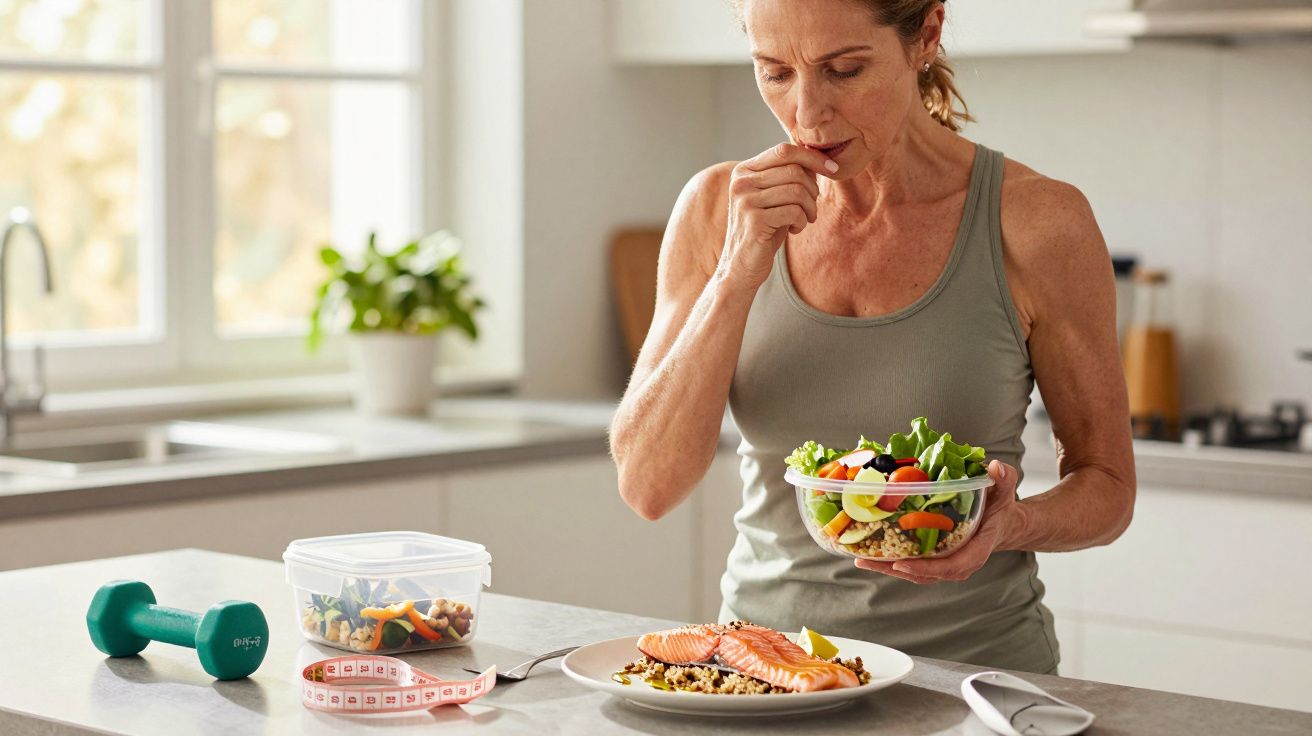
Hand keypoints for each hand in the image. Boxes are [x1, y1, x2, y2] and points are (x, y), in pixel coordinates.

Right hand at [717, 143, 837, 292]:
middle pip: (794, 170)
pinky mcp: (754, 221)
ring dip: (809, 207)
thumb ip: (788, 175)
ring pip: (797, 191)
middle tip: (811, 207)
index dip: (813, 157)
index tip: (832, 169)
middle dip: (813, 189)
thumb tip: (818, 157)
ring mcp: (745, 201)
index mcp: (744, 171)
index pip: (784, 150)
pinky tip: (794, 230)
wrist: (741, 266)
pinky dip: (801, 221)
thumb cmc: (763, 230)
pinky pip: (794, 211)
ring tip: (804, 219)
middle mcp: (741, 182)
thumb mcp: (773, 197)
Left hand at [854, 460, 1028, 583]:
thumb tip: (994, 467)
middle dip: (897, 569)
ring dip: (888, 569)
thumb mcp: (1003, 491)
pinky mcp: (937, 560)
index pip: (953, 566)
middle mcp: (961, 562)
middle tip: (868, 560)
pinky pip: (915, 566)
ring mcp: (948, 564)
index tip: (902, 563)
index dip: (927, 568)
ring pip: (917, 573)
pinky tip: (870, 554)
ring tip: (861, 559)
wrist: (1001, 525)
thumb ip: (1003, 478)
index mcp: (977, 549)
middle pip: (927, 574)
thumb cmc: (1000, 508)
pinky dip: (893, 563)